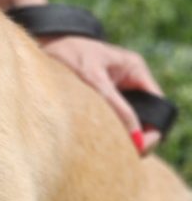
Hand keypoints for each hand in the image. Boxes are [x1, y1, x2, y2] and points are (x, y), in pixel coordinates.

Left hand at [39, 35, 162, 153]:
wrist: (42, 46)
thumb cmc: (67, 53)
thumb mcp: (92, 77)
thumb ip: (113, 104)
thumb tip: (133, 135)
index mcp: (135, 70)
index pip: (158, 105)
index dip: (152, 129)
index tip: (139, 146)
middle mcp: (129, 82)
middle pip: (144, 118)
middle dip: (136, 137)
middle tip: (123, 154)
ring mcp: (114, 93)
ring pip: (125, 123)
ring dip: (118, 136)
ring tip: (103, 146)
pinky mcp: (98, 103)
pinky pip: (107, 123)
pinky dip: (103, 133)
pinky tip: (93, 141)